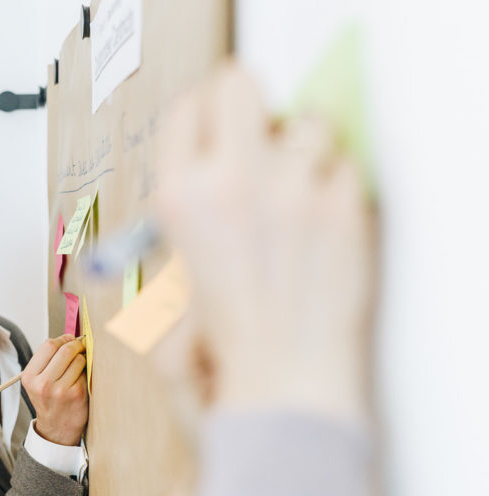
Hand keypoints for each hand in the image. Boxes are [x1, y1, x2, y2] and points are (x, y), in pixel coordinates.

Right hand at [22, 335, 87, 445]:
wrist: (56, 429)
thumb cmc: (49, 401)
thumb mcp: (37, 381)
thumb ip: (48, 360)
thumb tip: (70, 337)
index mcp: (30, 377)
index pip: (48, 345)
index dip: (62, 339)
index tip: (69, 340)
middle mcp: (43, 384)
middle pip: (64, 349)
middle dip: (75, 345)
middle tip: (80, 347)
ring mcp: (60, 390)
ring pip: (78, 359)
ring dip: (81, 359)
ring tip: (78, 369)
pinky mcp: (77, 394)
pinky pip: (85, 372)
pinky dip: (86, 372)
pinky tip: (81, 381)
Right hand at [154, 62, 373, 421]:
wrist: (282, 392)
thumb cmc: (221, 359)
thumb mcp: (164, 297)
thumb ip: (176, 240)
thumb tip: (196, 199)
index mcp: (179, 202)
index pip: (188, 107)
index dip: (205, 117)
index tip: (216, 129)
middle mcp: (234, 183)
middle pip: (242, 85)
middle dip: (250, 110)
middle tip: (257, 143)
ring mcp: (294, 192)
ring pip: (309, 121)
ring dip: (303, 148)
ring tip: (297, 189)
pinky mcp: (346, 210)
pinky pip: (348, 167)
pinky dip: (338, 188)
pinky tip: (324, 224)